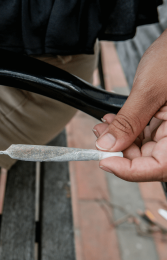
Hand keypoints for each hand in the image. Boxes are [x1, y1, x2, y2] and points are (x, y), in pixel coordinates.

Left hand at [93, 29, 166, 181]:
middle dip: (120, 151)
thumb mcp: (150, 90)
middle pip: (150, 160)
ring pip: (145, 148)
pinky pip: (146, 134)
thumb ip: (129, 121)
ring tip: (103, 127)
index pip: (159, 167)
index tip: (104, 161)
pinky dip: (127, 130)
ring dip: (120, 140)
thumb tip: (107, 146)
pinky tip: (114, 122)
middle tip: (100, 140)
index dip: (130, 169)